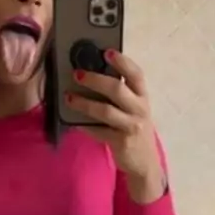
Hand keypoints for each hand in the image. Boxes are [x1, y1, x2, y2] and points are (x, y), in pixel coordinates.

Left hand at [65, 51, 166, 200]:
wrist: (145, 162)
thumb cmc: (134, 128)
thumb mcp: (134, 109)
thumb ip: (120, 94)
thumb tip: (91, 75)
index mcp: (142, 97)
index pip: (136, 74)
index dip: (122, 62)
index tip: (107, 52)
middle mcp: (139, 109)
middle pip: (117, 89)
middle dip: (95, 79)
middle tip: (77, 74)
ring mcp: (131, 126)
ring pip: (106, 111)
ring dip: (85, 103)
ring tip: (69, 97)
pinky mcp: (121, 142)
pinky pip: (99, 131)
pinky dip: (85, 125)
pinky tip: (74, 121)